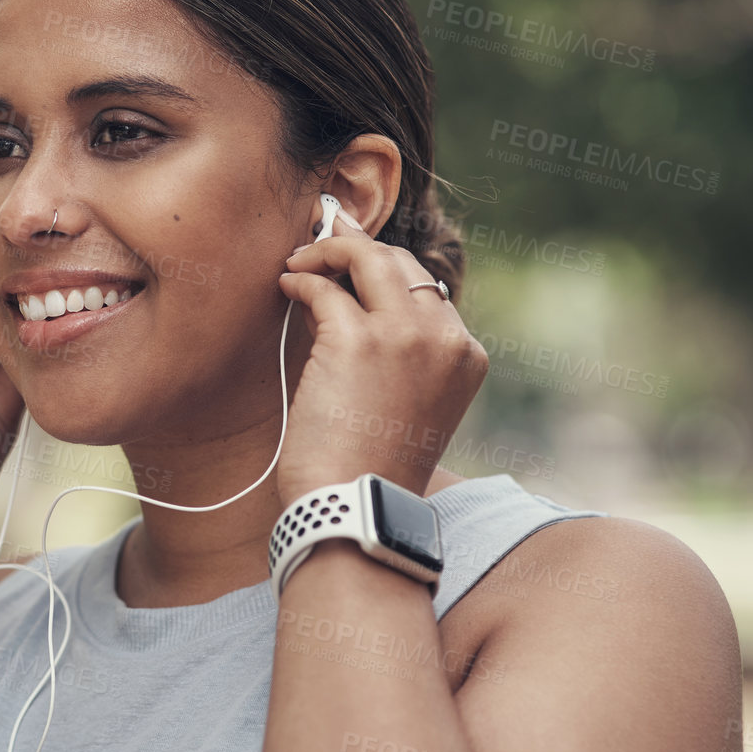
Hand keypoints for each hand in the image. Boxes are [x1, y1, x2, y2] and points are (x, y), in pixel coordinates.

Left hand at [272, 224, 487, 502]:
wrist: (356, 508)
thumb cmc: (371, 468)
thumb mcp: (408, 404)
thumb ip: (399, 355)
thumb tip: (344, 300)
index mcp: (466, 356)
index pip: (427, 291)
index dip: (383, 273)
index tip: (352, 262)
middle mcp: (445, 338)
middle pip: (401, 263)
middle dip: (357, 248)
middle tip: (322, 243)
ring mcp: (405, 335)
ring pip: (368, 257)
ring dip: (328, 250)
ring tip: (298, 262)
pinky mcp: (357, 340)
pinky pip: (324, 287)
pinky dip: (300, 280)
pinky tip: (286, 286)